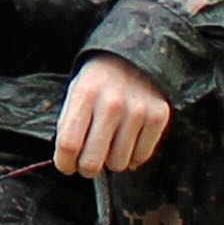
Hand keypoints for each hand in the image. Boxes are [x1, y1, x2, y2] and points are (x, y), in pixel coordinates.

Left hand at [55, 54, 173, 177]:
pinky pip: (141, 157)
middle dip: (86, 168)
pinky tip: (128, 141)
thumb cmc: (100, 80)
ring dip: (111, 161)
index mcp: (85, 94)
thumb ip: (69, 124)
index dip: (64, 163)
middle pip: (92, 160)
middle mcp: (112, 103)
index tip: (66, 166)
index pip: (68, 144)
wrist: (135, 55)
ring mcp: (138, 111)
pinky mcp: (159, 116)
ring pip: (118, 164)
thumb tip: (68, 161)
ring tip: (110, 143)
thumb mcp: (76, 91)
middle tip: (87, 162)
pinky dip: (133, 157)